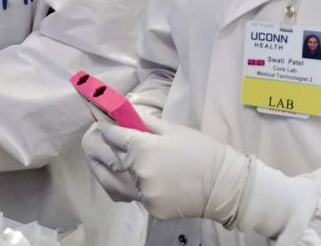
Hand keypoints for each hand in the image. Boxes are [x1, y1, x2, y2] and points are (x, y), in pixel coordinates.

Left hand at [83, 118, 252, 225]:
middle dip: (101, 147)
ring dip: (107, 170)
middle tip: (94, 138)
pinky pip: (134, 195)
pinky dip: (130, 186)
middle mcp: (138, 172)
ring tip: (103, 159)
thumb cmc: (202, 151)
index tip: (98, 120)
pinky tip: (129, 177)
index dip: (105, 126)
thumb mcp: (174, 129)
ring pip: (117, 181)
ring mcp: (144, 194)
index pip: (114, 136)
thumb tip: (124, 111)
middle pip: (112, 159)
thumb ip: (145, 121)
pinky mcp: (151, 209)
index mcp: (143, 148)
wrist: (225, 185)